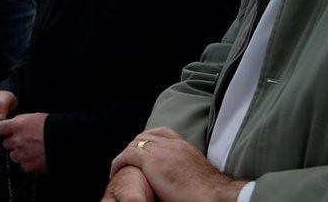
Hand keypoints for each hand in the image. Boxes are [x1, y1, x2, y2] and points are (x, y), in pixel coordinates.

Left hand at [0, 112, 48, 174]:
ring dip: (20, 154)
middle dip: (13, 143)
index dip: (0, 132)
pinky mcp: (28, 167)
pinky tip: (38, 157)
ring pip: (13, 156)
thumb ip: (19, 122)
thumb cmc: (52, 127)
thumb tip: (9, 126)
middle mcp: (17, 141)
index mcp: (17, 126)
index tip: (3, 134)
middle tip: (26, 141)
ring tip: (34, 149)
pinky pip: (23, 165)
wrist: (66, 141)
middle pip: (6, 144)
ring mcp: (22, 155)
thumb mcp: (34, 117)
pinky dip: (29, 163)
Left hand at [109, 128, 245, 201]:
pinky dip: (119, 161)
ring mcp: (162, 151)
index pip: (164, 132)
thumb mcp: (198, 174)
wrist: (213, 195)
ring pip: (136, 143)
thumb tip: (183, 177)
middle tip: (129, 159)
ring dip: (127, 154)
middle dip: (136, 145)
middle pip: (147, 135)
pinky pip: (127, 155)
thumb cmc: (208, 192)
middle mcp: (174, 144)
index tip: (145, 148)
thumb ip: (188, 169)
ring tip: (121, 165)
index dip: (150, 138)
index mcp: (186, 147)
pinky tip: (115, 170)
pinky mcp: (151, 161)